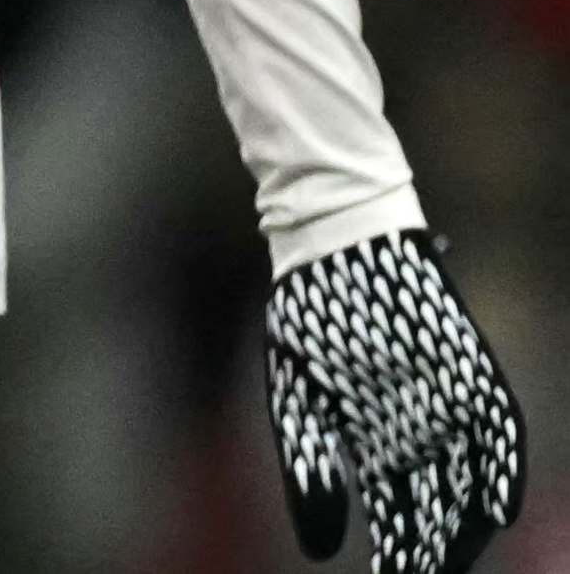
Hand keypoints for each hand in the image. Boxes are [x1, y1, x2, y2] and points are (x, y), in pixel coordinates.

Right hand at [272, 226, 525, 573]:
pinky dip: (500, 468)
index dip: (400, 552)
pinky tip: (497, 506)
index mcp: (376, 442)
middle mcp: (420, 431)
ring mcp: (450, 405)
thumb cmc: (310, 320)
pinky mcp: (472, 372)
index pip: (398, 513)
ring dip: (469, 524)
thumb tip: (322, 548)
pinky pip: (498, 428)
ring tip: (457, 558)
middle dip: (434, 550)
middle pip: (438, 507)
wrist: (333, 249)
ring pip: (472, 479)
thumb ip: (308, 469)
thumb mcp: (293, 400)